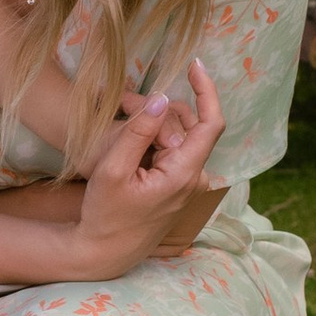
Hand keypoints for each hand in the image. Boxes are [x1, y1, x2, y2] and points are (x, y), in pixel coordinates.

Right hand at [74, 60, 226, 276]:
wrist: (105, 251)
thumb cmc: (105, 213)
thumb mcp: (113, 169)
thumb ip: (138, 132)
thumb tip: (160, 99)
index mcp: (183, 173)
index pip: (211, 123)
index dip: (207, 90)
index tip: (194, 65)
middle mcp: (194, 179)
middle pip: (190, 127)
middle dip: (162, 110)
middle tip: (123, 104)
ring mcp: (188, 185)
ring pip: (181, 138)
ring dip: (158, 124)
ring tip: (122, 120)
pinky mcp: (179, 188)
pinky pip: (174, 152)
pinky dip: (156, 139)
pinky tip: (130, 142)